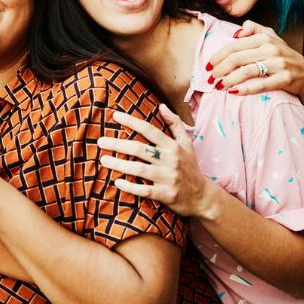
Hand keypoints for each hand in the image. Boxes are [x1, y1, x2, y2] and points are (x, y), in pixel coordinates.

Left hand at [95, 106, 219, 219]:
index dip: (131, 121)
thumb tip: (162, 106)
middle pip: (139, 149)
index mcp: (173, 146)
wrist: (203, 196)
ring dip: (119, 165)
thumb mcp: (187, 144)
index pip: (149, 129)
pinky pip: (144, 191)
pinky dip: (130, 187)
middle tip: (100, 141)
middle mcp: (170, 160)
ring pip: (139, 169)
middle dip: (118, 144)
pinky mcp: (166, 195)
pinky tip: (117, 182)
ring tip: (103, 160)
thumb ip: (175, 124)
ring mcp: (168, 178)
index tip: (115, 116)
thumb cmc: (190, 168)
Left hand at [207, 20, 303, 100]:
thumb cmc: (284, 56)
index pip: (234, 45)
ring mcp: (278, 64)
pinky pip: (260, 85)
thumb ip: (253, 29)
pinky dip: (245, 89)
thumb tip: (236, 31)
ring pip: (246, 71)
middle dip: (219, 69)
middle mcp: (271, 48)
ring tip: (218, 87)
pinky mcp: (284, 79)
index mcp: (264, 37)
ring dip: (228, 80)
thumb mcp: (271, 37)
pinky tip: (233, 92)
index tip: (207, 65)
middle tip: (210, 78)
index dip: (218, 55)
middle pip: (237, 58)